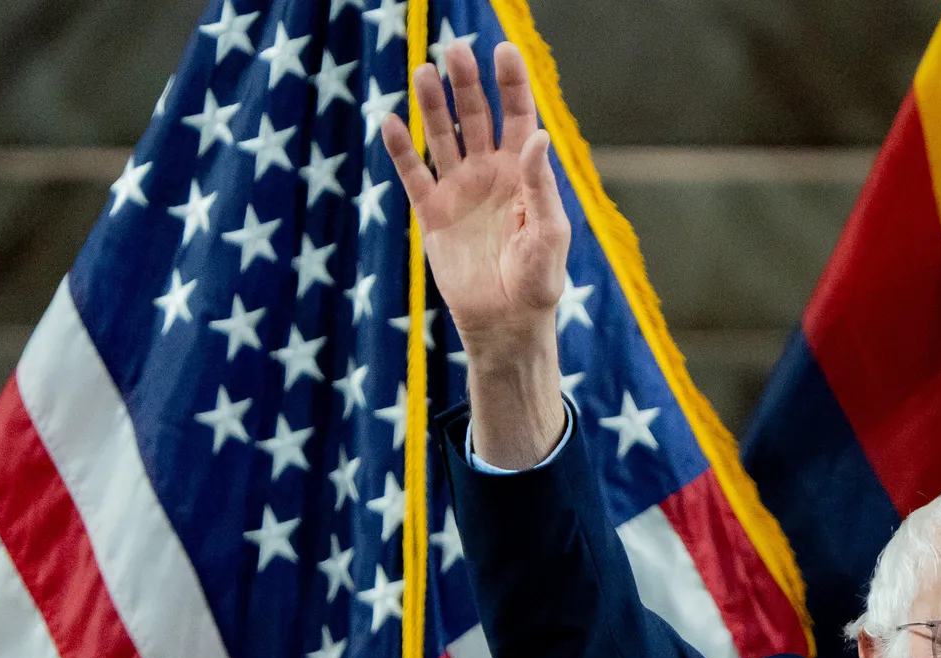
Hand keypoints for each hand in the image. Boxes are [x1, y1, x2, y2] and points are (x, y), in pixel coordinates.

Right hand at [378, 42, 569, 461]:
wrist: (506, 326)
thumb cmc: (539, 283)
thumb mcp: (550, 234)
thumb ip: (542, 185)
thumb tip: (538, 136)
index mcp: (525, 173)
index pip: (518, 116)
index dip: (511, 83)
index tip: (503, 49)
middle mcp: (491, 174)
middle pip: (476, 115)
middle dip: (466, 82)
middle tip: (454, 49)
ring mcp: (460, 191)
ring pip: (442, 135)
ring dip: (432, 104)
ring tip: (423, 70)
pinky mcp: (432, 215)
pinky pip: (412, 175)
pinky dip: (400, 149)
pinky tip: (390, 121)